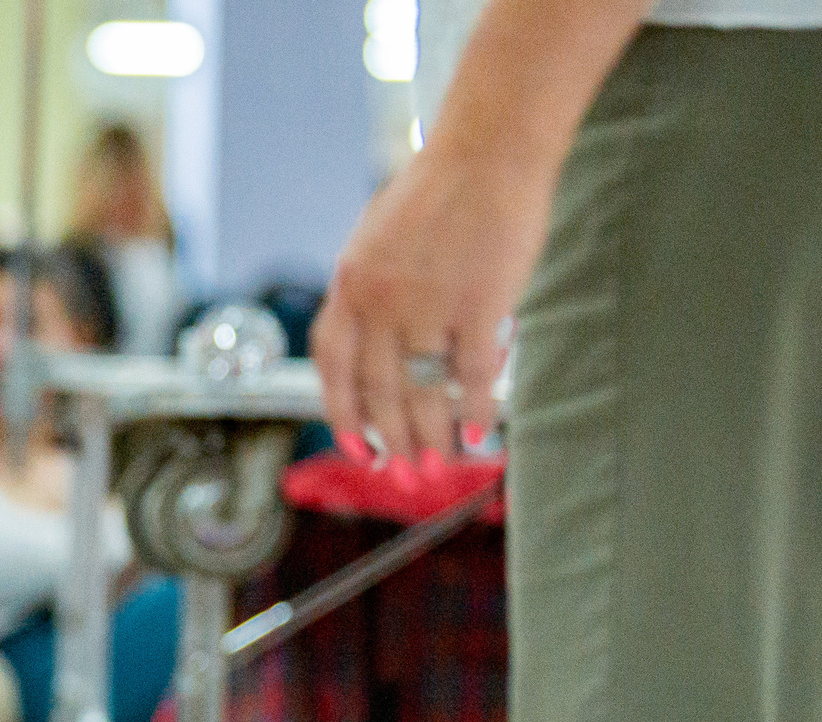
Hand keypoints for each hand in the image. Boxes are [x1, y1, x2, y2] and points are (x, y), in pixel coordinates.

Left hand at [311, 144, 554, 464]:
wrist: (489, 147)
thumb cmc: (440, 193)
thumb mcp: (377, 242)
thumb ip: (369, 296)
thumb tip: (374, 356)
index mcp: (349, 285)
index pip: (332, 367)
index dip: (343, 416)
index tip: (359, 449)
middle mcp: (379, 300)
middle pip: (379, 391)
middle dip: (392, 440)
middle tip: (406, 475)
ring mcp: (427, 302)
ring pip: (424, 390)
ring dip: (431, 435)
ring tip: (438, 464)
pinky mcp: (478, 301)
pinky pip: (473, 374)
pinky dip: (476, 410)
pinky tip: (480, 434)